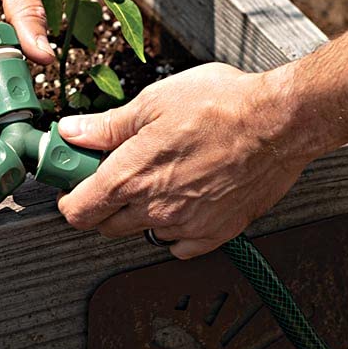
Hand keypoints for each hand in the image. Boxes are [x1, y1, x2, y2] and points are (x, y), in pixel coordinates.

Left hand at [56, 63, 319, 257]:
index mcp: (130, 177)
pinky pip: (178, 246)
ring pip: (144, 234)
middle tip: (118, 176)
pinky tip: (185, 202)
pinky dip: (175, 231)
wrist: (277, 124)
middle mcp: (153, 209)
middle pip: (106, 227)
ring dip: (142, 215)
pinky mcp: (212, 235)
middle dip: (104, 205)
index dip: (70, 200)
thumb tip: (72, 132)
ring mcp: (183, 226)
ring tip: (163, 180)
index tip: (74, 186)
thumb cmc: (222, 106)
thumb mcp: (153, 102)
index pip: (78, 211)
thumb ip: (108, 127)